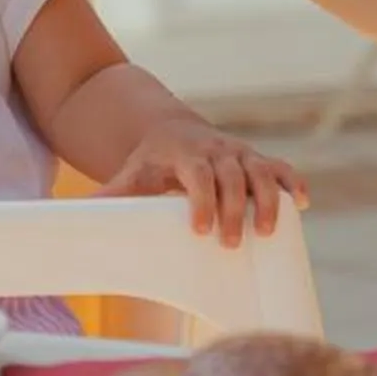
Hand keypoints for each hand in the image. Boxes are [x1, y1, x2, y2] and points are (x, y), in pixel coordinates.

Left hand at [98, 118, 309, 247]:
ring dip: (268, 200)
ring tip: (269, 232)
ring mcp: (240, 154)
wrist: (170, 131)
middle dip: (235, 209)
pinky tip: (302, 204)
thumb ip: (110, 198)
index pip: (196, 174)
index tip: (200, 230)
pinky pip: (281, 169)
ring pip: (261, 172)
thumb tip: (74, 219)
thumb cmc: (150, 163)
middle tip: (232, 244)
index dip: (201, 200)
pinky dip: (294, 184)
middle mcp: (216, 150)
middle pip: (232, 176)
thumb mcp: (130, 175)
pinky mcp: (259, 160)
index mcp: (184, 154)